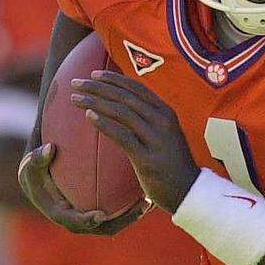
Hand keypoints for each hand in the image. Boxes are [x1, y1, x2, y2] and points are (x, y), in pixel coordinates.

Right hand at [17, 143, 147, 234]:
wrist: (47, 169)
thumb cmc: (37, 165)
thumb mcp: (32, 161)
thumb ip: (37, 158)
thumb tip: (49, 149)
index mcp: (60, 214)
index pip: (74, 223)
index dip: (86, 222)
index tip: (99, 215)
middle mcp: (80, 219)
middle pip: (105, 227)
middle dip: (126, 220)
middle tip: (144, 205)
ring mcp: (94, 214)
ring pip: (120, 218)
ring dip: (137, 212)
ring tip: (154, 198)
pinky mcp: (106, 206)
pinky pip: (124, 206)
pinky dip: (137, 199)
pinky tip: (152, 186)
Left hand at [70, 70, 200, 212]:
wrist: (189, 190)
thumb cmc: (172, 163)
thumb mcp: (164, 135)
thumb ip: (148, 120)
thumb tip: (122, 108)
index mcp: (166, 113)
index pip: (137, 88)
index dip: (114, 79)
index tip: (94, 74)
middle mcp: (162, 121)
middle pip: (126, 97)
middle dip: (98, 87)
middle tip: (76, 82)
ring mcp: (156, 139)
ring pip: (122, 112)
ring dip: (95, 102)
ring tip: (75, 98)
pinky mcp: (147, 158)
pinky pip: (122, 136)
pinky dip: (104, 124)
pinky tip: (88, 116)